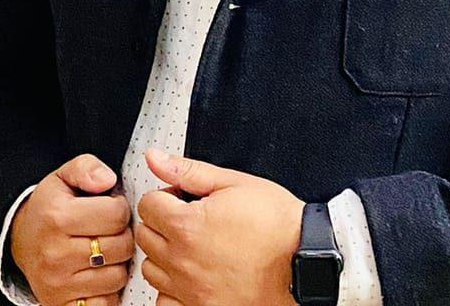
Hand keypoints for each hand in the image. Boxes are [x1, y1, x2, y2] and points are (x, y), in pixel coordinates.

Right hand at [10, 153, 134, 305]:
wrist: (21, 241)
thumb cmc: (50, 208)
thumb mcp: (65, 176)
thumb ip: (88, 168)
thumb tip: (108, 180)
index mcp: (57, 217)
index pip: (117, 214)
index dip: (120, 207)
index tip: (111, 207)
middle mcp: (55, 254)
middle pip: (121, 246)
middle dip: (123, 234)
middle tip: (110, 230)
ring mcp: (57, 285)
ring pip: (117, 276)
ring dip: (118, 263)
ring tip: (105, 250)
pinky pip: (105, 304)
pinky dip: (108, 290)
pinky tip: (99, 274)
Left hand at [135, 147, 303, 305]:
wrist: (304, 261)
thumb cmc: (276, 223)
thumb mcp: (234, 183)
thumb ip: (188, 171)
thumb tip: (155, 158)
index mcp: (187, 226)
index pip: (148, 204)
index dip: (166, 194)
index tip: (183, 197)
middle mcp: (182, 261)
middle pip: (145, 235)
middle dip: (162, 221)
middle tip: (190, 218)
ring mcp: (190, 291)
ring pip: (151, 269)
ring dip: (164, 254)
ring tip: (192, 245)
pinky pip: (164, 300)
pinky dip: (172, 288)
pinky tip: (192, 274)